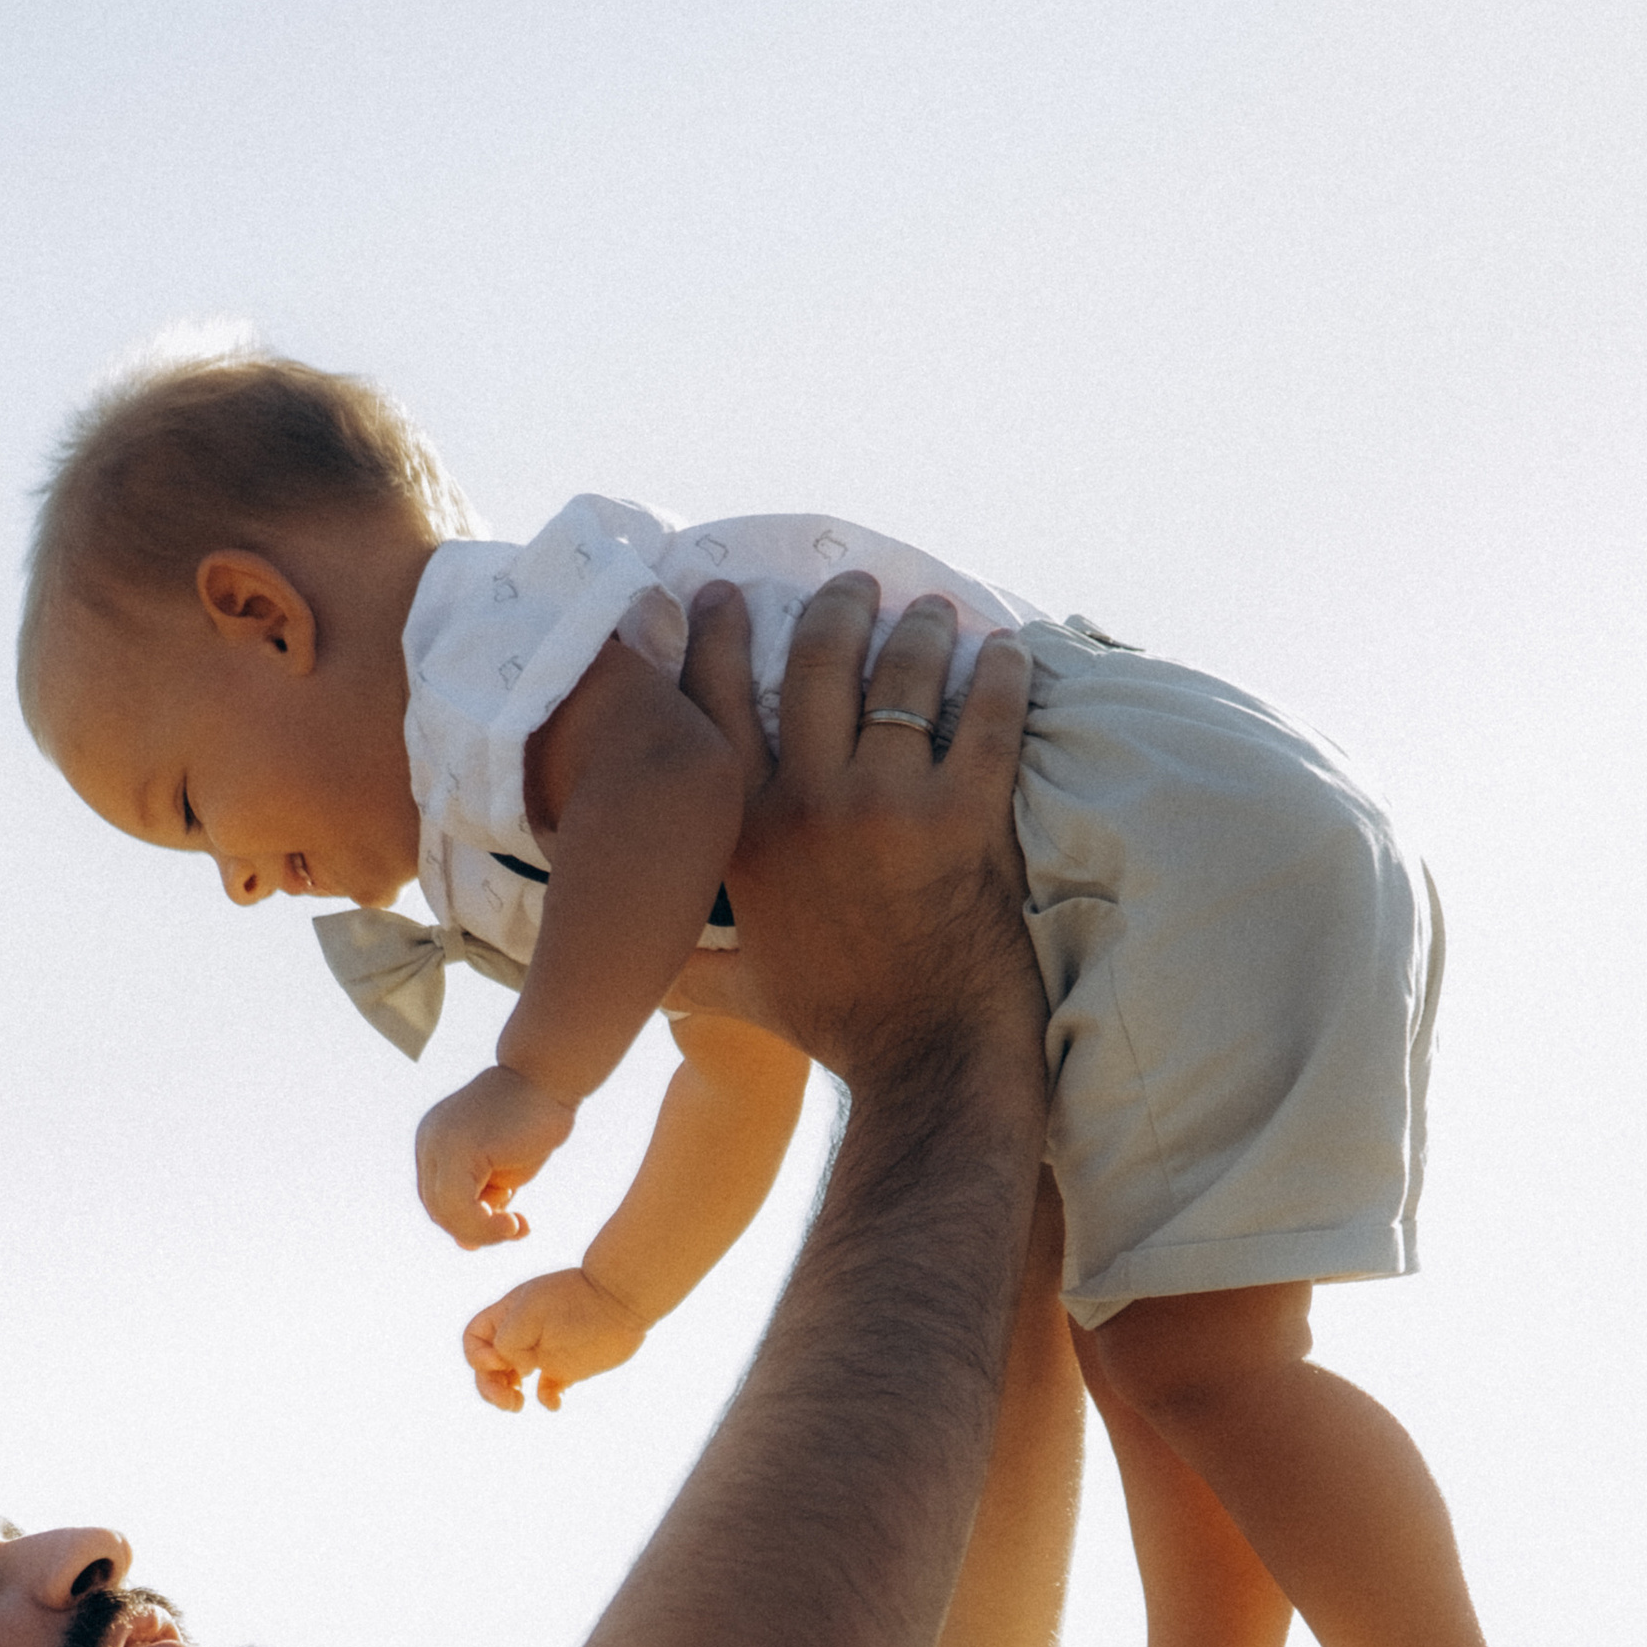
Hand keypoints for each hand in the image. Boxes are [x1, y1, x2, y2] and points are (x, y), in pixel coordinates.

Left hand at [414, 1065, 577, 1247]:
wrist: (548, 1078)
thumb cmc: (531, 1121)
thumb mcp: (500, 1170)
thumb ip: (482, 1201)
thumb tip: (467, 1246)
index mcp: (433, 1144)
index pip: (437, 1200)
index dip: (466, 1224)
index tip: (503, 1228)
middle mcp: (429, 1142)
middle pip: (438, 1209)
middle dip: (475, 1231)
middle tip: (513, 1230)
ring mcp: (439, 1144)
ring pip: (446, 1212)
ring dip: (482, 1232)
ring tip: (515, 1228)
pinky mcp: (459, 1149)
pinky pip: (460, 1206)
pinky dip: (485, 1226)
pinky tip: (513, 1224)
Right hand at [463, 1266, 648, 1412]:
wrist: (620, 1300)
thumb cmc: (575, 1302)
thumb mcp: (529, 1312)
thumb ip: (508, 1341)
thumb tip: (518, 1368)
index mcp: (507, 1316)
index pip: (473, 1339)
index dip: (477, 1357)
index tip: (503, 1361)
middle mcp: (522, 1336)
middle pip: (488, 1367)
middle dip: (489, 1387)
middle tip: (511, 1400)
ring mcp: (543, 1353)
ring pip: (512, 1381)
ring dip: (508, 1396)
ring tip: (520, 1404)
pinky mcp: (567, 1368)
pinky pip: (547, 1390)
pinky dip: (546, 1400)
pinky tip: (556, 1402)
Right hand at [677, 577, 1039, 1094]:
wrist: (928, 1061)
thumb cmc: (838, 1023)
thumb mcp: (744, 991)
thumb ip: (690, 966)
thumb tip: (639, 974)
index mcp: (746, 836)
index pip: (714, 704)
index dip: (716, 634)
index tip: (725, 595)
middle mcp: (808, 809)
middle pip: (815, 662)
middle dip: (836, 606)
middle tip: (853, 585)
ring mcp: (888, 809)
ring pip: (903, 674)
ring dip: (920, 628)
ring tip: (931, 610)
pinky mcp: (965, 819)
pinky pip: (987, 717)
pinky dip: (1001, 674)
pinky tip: (1007, 651)